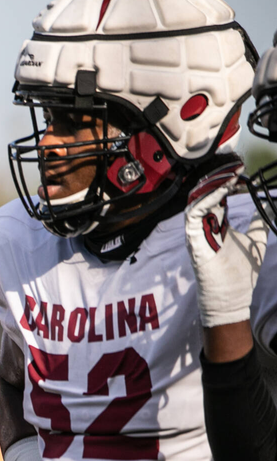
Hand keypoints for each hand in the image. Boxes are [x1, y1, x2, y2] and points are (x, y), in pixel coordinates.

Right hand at [185, 155, 267, 327]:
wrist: (231, 297)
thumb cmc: (239, 274)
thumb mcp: (256, 240)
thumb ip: (258, 222)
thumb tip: (266, 206)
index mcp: (216, 224)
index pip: (217, 194)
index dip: (227, 179)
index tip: (242, 169)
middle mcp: (204, 225)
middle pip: (205, 192)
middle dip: (219, 175)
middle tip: (235, 163)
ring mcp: (196, 233)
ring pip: (197, 200)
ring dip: (213, 184)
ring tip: (230, 173)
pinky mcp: (193, 241)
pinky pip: (194, 214)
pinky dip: (207, 199)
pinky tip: (221, 189)